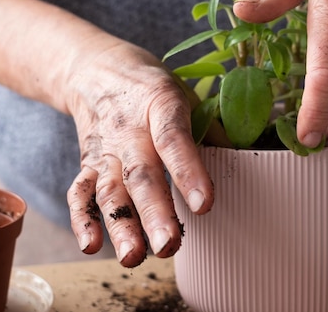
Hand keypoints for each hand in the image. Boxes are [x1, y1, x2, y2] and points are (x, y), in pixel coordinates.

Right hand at [65, 40, 213, 267]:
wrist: (96, 70)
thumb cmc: (151, 88)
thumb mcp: (184, 95)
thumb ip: (211, 130)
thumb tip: (247, 163)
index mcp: (159, 105)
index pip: (173, 140)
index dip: (188, 172)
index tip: (203, 204)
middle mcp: (129, 130)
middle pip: (140, 175)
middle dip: (154, 213)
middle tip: (167, 246)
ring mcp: (106, 149)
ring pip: (110, 190)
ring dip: (120, 225)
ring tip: (134, 257)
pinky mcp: (88, 163)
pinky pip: (80, 192)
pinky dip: (82, 219)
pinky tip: (92, 245)